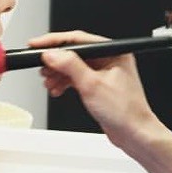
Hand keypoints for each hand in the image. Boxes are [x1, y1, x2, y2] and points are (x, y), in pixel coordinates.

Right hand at [27, 30, 160, 147]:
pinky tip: (57, 89)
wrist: (134, 133)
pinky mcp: (99, 85)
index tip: (37, 45)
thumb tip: (52, 54)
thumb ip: (70, 66)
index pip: (79, 39)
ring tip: (48, 82)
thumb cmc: (124, 111)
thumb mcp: (92, 85)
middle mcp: (110, 59)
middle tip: (41, 68)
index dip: (55, 42)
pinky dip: (65, 83)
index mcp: (114, 52)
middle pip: (75, 53)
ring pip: (74, 66)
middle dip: (55, 62)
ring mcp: (104, 72)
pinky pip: (77, 78)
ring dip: (58, 74)